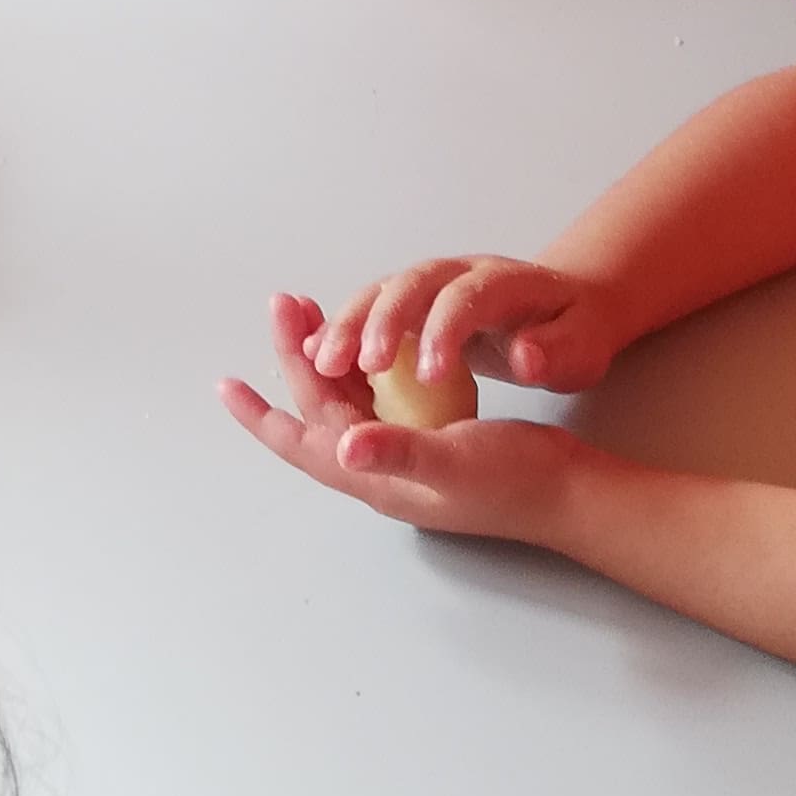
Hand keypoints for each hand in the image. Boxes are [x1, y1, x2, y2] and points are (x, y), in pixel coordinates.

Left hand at [218, 304, 592, 544]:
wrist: (569, 492)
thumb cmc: (517, 482)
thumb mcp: (456, 463)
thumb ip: (400, 452)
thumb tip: (344, 448)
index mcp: (377, 476)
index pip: (305, 440)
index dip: (264, 415)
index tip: (226, 385)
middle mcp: (380, 465)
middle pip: (320, 409)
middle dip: (296, 359)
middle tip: (286, 303)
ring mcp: (402, 454)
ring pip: (345, 402)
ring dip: (323, 360)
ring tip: (309, 314)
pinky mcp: (428, 438)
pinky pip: (375, 400)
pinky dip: (359, 369)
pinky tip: (364, 346)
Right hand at [287, 261, 623, 411]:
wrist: (568, 303)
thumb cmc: (575, 332)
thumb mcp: (583, 350)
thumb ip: (556, 353)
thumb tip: (525, 355)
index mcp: (503, 282)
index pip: (465, 298)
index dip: (443, 332)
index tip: (429, 374)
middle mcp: (460, 272)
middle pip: (410, 284)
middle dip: (379, 322)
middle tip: (355, 366)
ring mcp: (433, 283)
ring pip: (380, 292)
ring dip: (347, 324)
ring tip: (317, 362)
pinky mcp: (414, 301)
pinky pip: (371, 308)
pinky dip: (343, 328)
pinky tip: (315, 355)